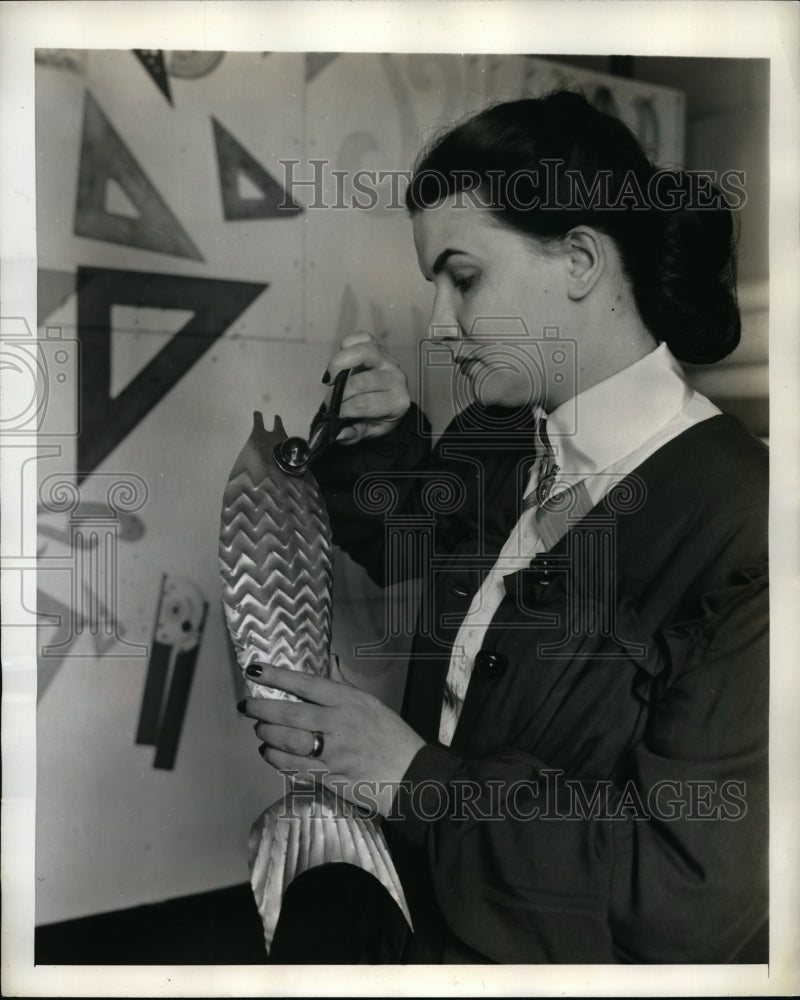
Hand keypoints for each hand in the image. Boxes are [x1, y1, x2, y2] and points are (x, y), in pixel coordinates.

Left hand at [238, 661, 425, 816]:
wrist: (410, 775)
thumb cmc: (392, 737)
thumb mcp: (371, 703)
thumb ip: (343, 687)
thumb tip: (328, 665)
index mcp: (349, 701)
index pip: (306, 684)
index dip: (277, 676)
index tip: (256, 670)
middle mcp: (339, 723)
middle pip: (290, 713)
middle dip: (262, 708)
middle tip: (247, 705)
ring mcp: (332, 752)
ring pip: (287, 740)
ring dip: (267, 734)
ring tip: (260, 729)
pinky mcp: (328, 777)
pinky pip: (293, 766)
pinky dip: (275, 758)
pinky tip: (269, 752)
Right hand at [324, 331, 409, 444]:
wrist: (391, 400)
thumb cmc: (380, 415)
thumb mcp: (371, 430)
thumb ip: (354, 434)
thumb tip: (338, 434)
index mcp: (397, 402)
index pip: (365, 404)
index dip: (344, 409)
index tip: (333, 414)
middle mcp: (396, 379)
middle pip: (361, 381)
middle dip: (338, 393)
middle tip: (329, 402)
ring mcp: (388, 360)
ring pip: (364, 352)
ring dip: (339, 364)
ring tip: (330, 378)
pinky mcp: (379, 347)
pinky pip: (364, 337)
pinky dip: (348, 344)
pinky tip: (340, 361)